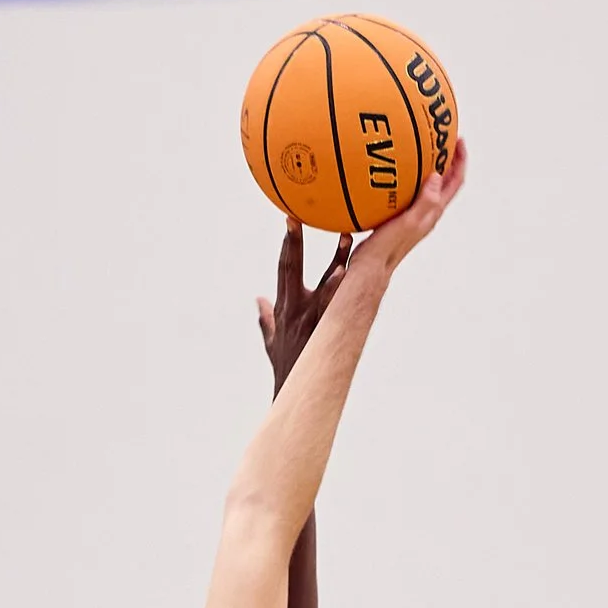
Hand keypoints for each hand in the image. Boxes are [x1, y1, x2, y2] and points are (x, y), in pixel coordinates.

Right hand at [257, 218, 354, 390]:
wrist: (294, 393)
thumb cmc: (285, 367)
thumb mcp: (271, 341)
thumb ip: (265, 319)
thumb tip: (258, 299)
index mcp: (284, 306)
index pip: (284, 267)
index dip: (287, 242)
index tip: (291, 217)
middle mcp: (295, 308)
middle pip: (291, 267)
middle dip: (294, 240)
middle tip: (299, 214)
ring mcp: (311, 319)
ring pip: (323, 283)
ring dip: (335, 258)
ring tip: (346, 235)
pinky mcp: (325, 331)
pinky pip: (334, 306)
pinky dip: (339, 289)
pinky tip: (349, 274)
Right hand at [347, 138, 466, 283]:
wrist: (370, 268)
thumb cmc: (389, 248)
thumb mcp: (409, 222)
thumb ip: (426, 201)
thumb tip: (438, 175)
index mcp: (433, 212)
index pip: (455, 182)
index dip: (461, 160)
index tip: (458, 139)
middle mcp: (427, 212)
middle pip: (444, 180)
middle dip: (446, 158)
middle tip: (441, 137)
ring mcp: (413, 214)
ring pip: (426, 184)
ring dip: (427, 165)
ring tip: (419, 146)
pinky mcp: (398, 216)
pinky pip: (407, 190)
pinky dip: (405, 176)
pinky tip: (390, 169)